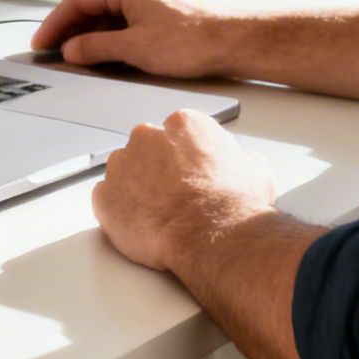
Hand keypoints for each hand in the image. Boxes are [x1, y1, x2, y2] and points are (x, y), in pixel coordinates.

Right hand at [30, 0, 231, 76]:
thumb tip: (71, 50)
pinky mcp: (158, 16)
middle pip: (89, 8)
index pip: (76, 1)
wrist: (232, 41)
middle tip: (52, 56)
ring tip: (75, 62)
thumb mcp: (134, 48)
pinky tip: (103, 59)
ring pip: (106, 18)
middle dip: (69, 32)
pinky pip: (123, 25)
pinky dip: (108, 41)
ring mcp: (147, 2)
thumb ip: (97, 47)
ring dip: (89, 38)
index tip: (41, 45)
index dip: (54, 25)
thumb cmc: (191, 40)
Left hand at [92, 108, 275, 271]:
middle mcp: (148, 136)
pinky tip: (139, 226)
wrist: (213, 235)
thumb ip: (238, 159)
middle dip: (155, 169)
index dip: (184, 157)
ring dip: (135, 188)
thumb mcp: (254, 169)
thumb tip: (243, 164)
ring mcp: (122, 165)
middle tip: (173, 195)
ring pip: (123, 172)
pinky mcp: (104, 196)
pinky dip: (118, 212)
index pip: (176, 132)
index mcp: (183, 124)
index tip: (188, 173)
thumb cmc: (233, 203)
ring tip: (156, 214)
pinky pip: (106, 200)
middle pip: (145, 148)